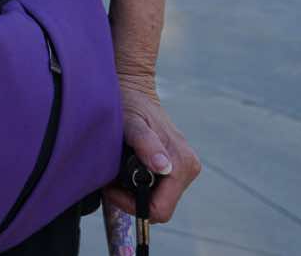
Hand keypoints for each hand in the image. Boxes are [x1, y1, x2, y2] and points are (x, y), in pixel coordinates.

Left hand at [104, 76, 199, 222]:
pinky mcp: (176, 165)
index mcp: (181, 164)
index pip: (160, 210)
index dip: (133, 205)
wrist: (135, 89)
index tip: (113, 188)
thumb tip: (164, 167)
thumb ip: (146, 143)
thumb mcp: (131, 121)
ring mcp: (184, 167)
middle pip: (159, 206)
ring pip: (158, 198)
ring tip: (118, 168)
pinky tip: (127, 165)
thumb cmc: (130, 103)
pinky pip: (158, 187)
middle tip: (112, 178)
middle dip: (133, 198)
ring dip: (135, 190)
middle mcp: (188, 168)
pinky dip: (140, 182)